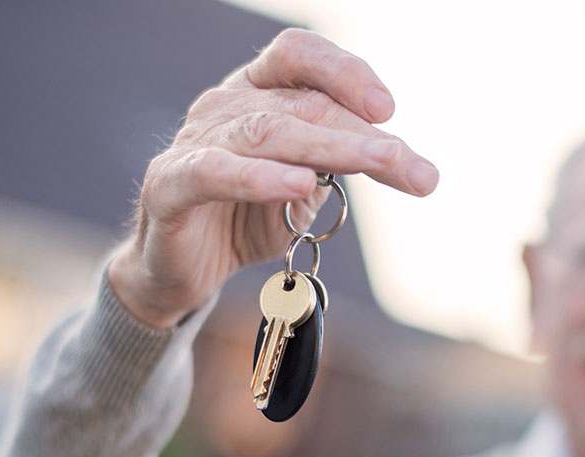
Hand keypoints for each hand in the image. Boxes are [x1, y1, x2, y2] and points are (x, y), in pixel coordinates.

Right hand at [108, 29, 438, 327]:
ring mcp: (194, 143)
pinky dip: (260, 177)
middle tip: (415, 168)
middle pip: (300, 103)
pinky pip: (215, 173)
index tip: (389, 110)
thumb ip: (339, 164)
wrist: (182, 271)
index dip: (345, 72)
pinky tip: (299, 184)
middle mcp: (224, 106)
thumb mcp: (305, 188)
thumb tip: (402, 158)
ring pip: (268, 132)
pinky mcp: (169, 186)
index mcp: (256, 93)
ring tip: (378, 163)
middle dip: (364, 135)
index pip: (300, 57)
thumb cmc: (245, 218)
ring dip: (331, 147)